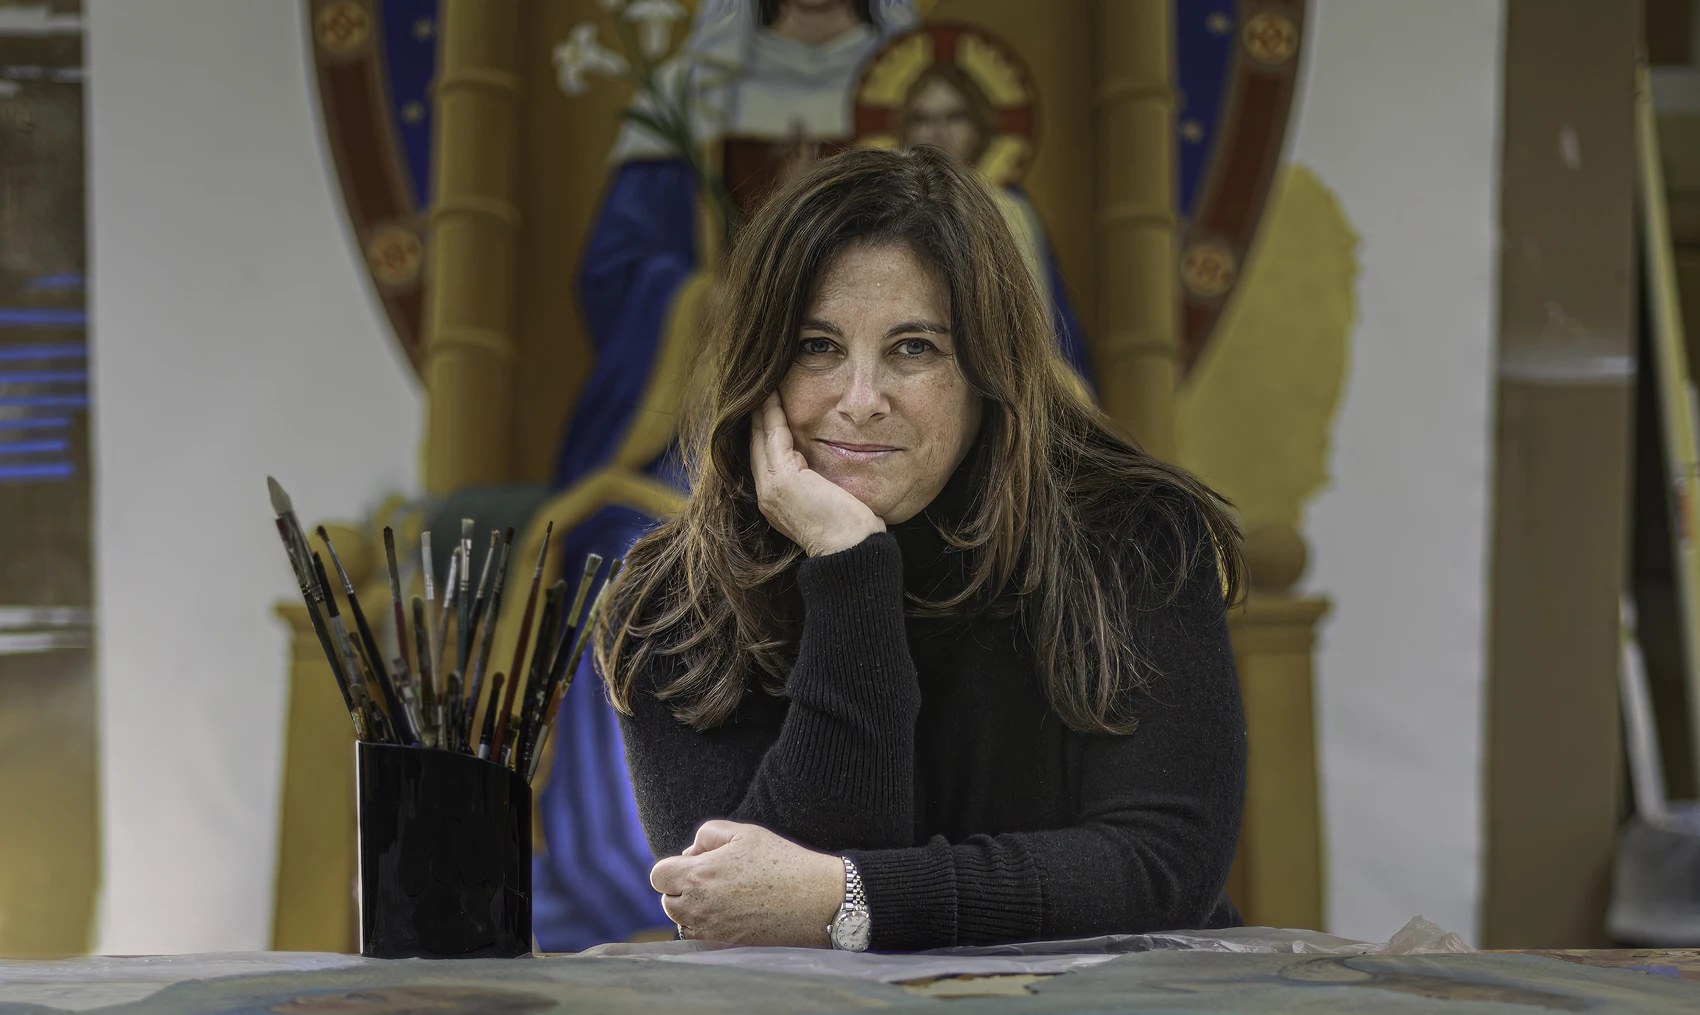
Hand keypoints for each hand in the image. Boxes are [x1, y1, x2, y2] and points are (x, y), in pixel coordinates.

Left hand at [650, 820, 845, 945]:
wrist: (814, 899)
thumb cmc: (781, 861)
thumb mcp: (744, 831)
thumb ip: (707, 834)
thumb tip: (689, 853)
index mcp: (698, 876)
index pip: (658, 875)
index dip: (674, 866)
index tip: (695, 863)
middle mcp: (698, 907)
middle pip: (666, 901)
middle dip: (680, 888)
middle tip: (712, 877)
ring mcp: (711, 930)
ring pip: (681, 922)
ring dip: (691, 908)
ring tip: (721, 895)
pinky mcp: (725, 945)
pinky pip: (700, 937)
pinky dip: (706, 926)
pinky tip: (730, 912)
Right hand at [750, 392, 884, 555]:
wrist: (850, 552)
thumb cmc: (850, 533)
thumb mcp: (828, 502)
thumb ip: (819, 484)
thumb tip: (827, 470)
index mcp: (777, 501)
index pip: (765, 458)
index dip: (764, 432)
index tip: (768, 408)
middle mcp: (767, 494)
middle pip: (756, 445)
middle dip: (758, 417)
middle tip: (761, 390)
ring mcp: (772, 487)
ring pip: (761, 437)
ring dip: (763, 409)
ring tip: (766, 386)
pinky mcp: (783, 478)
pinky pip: (775, 436)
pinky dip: (774, 414)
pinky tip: (775, 396)